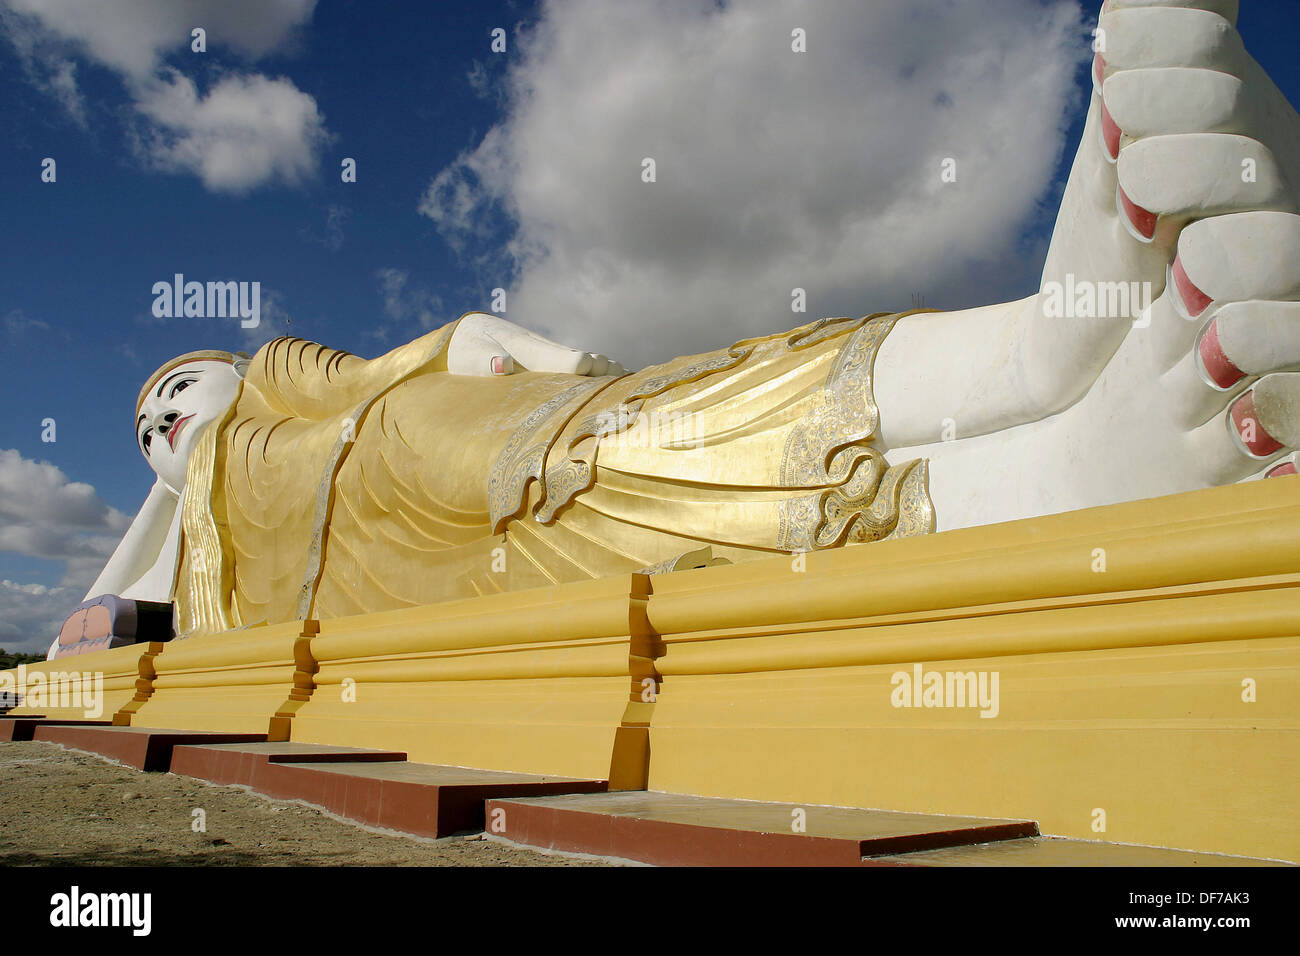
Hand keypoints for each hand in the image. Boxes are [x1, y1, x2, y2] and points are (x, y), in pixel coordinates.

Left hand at [447, 313, 625, 376]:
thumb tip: (503, 365)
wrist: (470, 333)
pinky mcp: (549, 359)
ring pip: (582, 360)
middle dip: (599, 368)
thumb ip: (484, 360)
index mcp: (525, 348)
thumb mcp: (468, 356)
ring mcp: (549, 353)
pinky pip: (577, 364)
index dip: (575, 364)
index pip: (557, 356)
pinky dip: (598, 371)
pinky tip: (617, 377)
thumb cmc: (466, 348)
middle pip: (578, 358)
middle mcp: (543, 348)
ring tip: (628, 378)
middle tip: (623, 379)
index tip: (590, 369)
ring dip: (604, 369)